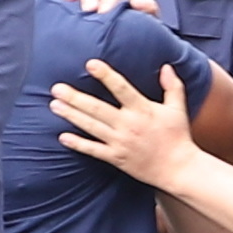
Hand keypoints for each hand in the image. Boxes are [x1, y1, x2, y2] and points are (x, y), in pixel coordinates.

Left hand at [52, 61, 199, 186]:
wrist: (178, 168)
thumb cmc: (178, 136)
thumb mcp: (177, 109)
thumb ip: (172, 86)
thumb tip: (166, 66)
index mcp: (143, 110)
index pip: (121, 88)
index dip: (106, 76)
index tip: (91, 64)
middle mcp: (128, 125)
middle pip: (97, 109)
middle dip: (75, 98)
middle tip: (57, 88)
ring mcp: (120, 143)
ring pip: (91, 127)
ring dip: (72, 116)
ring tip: (55, 105)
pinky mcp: (116, 158)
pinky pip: (94, 150)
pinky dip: (78, 144)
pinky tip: (63, 137)